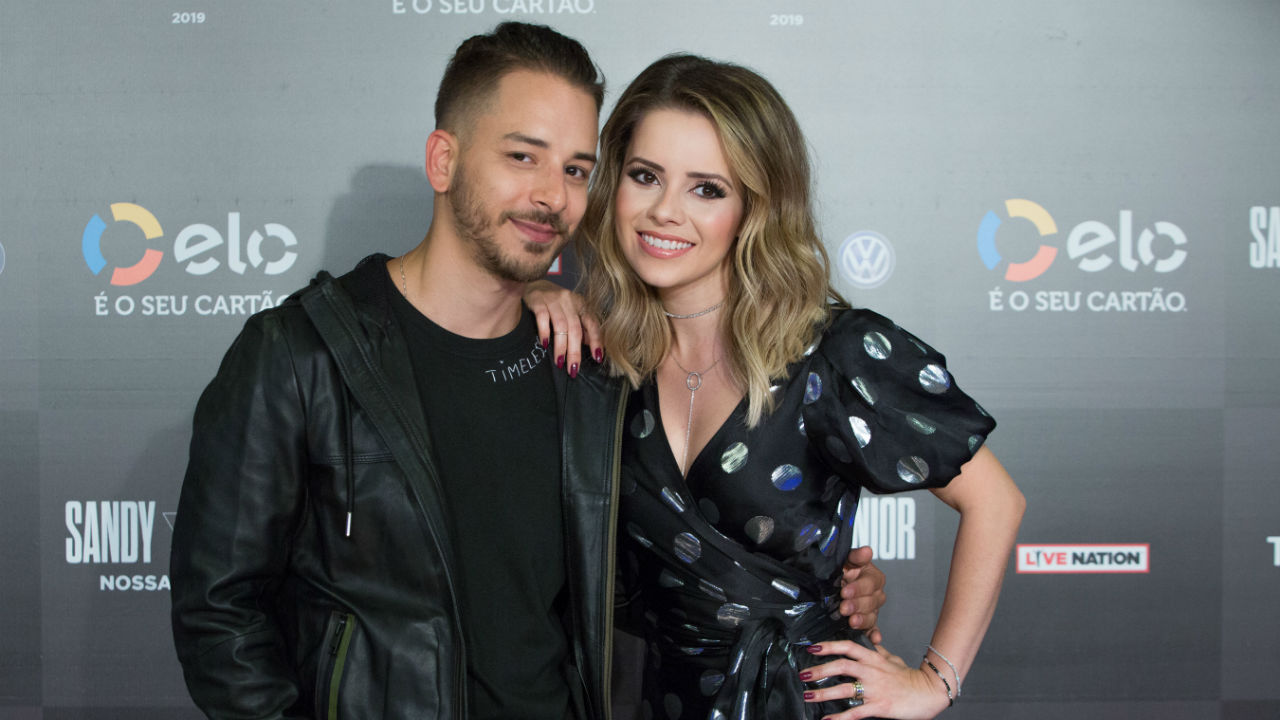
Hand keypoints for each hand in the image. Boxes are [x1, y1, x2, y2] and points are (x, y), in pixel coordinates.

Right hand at [523, 280, 601, 377]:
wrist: (533, 282)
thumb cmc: (555, 302)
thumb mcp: (571, 312)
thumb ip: (581, 327)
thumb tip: (591, 346)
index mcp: (581, 304)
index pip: (592, 324)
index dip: (596, 341)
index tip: (597, 358)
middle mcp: (569, 300)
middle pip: (575, 328)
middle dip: (575, 351)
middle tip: (573, 368)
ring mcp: (553, 299)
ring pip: (560, 326)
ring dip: (561, 346)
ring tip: (560, 362)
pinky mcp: (538, 300)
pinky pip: (542, 318)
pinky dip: (544, 332)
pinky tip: (545, 344)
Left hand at [801, 641, 950, 718]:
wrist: (929, 692)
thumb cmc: (910, 677)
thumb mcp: (892, 659)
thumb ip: (877, 652)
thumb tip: (868, 642)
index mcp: (873, 658)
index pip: (847, 647)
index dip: (828, 646)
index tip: (812, 648)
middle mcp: (871, 671)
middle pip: (841, 666)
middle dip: (819, 670)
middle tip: (803, 674)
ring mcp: (874, 689)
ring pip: (844, 689)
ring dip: (823, 693)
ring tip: (808, 695)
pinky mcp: (879, 706)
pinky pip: (855, 712)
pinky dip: (839, 718)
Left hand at [839, 546, 884, 642]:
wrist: (832, 582)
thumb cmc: (841, 569)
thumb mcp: (846, 559)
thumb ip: (856, 556)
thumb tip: (867, 551)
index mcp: (873, 577)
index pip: (871, 583)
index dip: (858, 588)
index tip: (845, 591)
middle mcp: (875, 594)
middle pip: (872, 602)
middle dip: (857, 605)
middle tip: (844, 608)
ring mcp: (872, 610)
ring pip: (871, 617)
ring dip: (863, 620)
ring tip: (852, 622)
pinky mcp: (867, 623)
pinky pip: (873, 630)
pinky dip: (874, 635)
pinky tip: (874, 640)